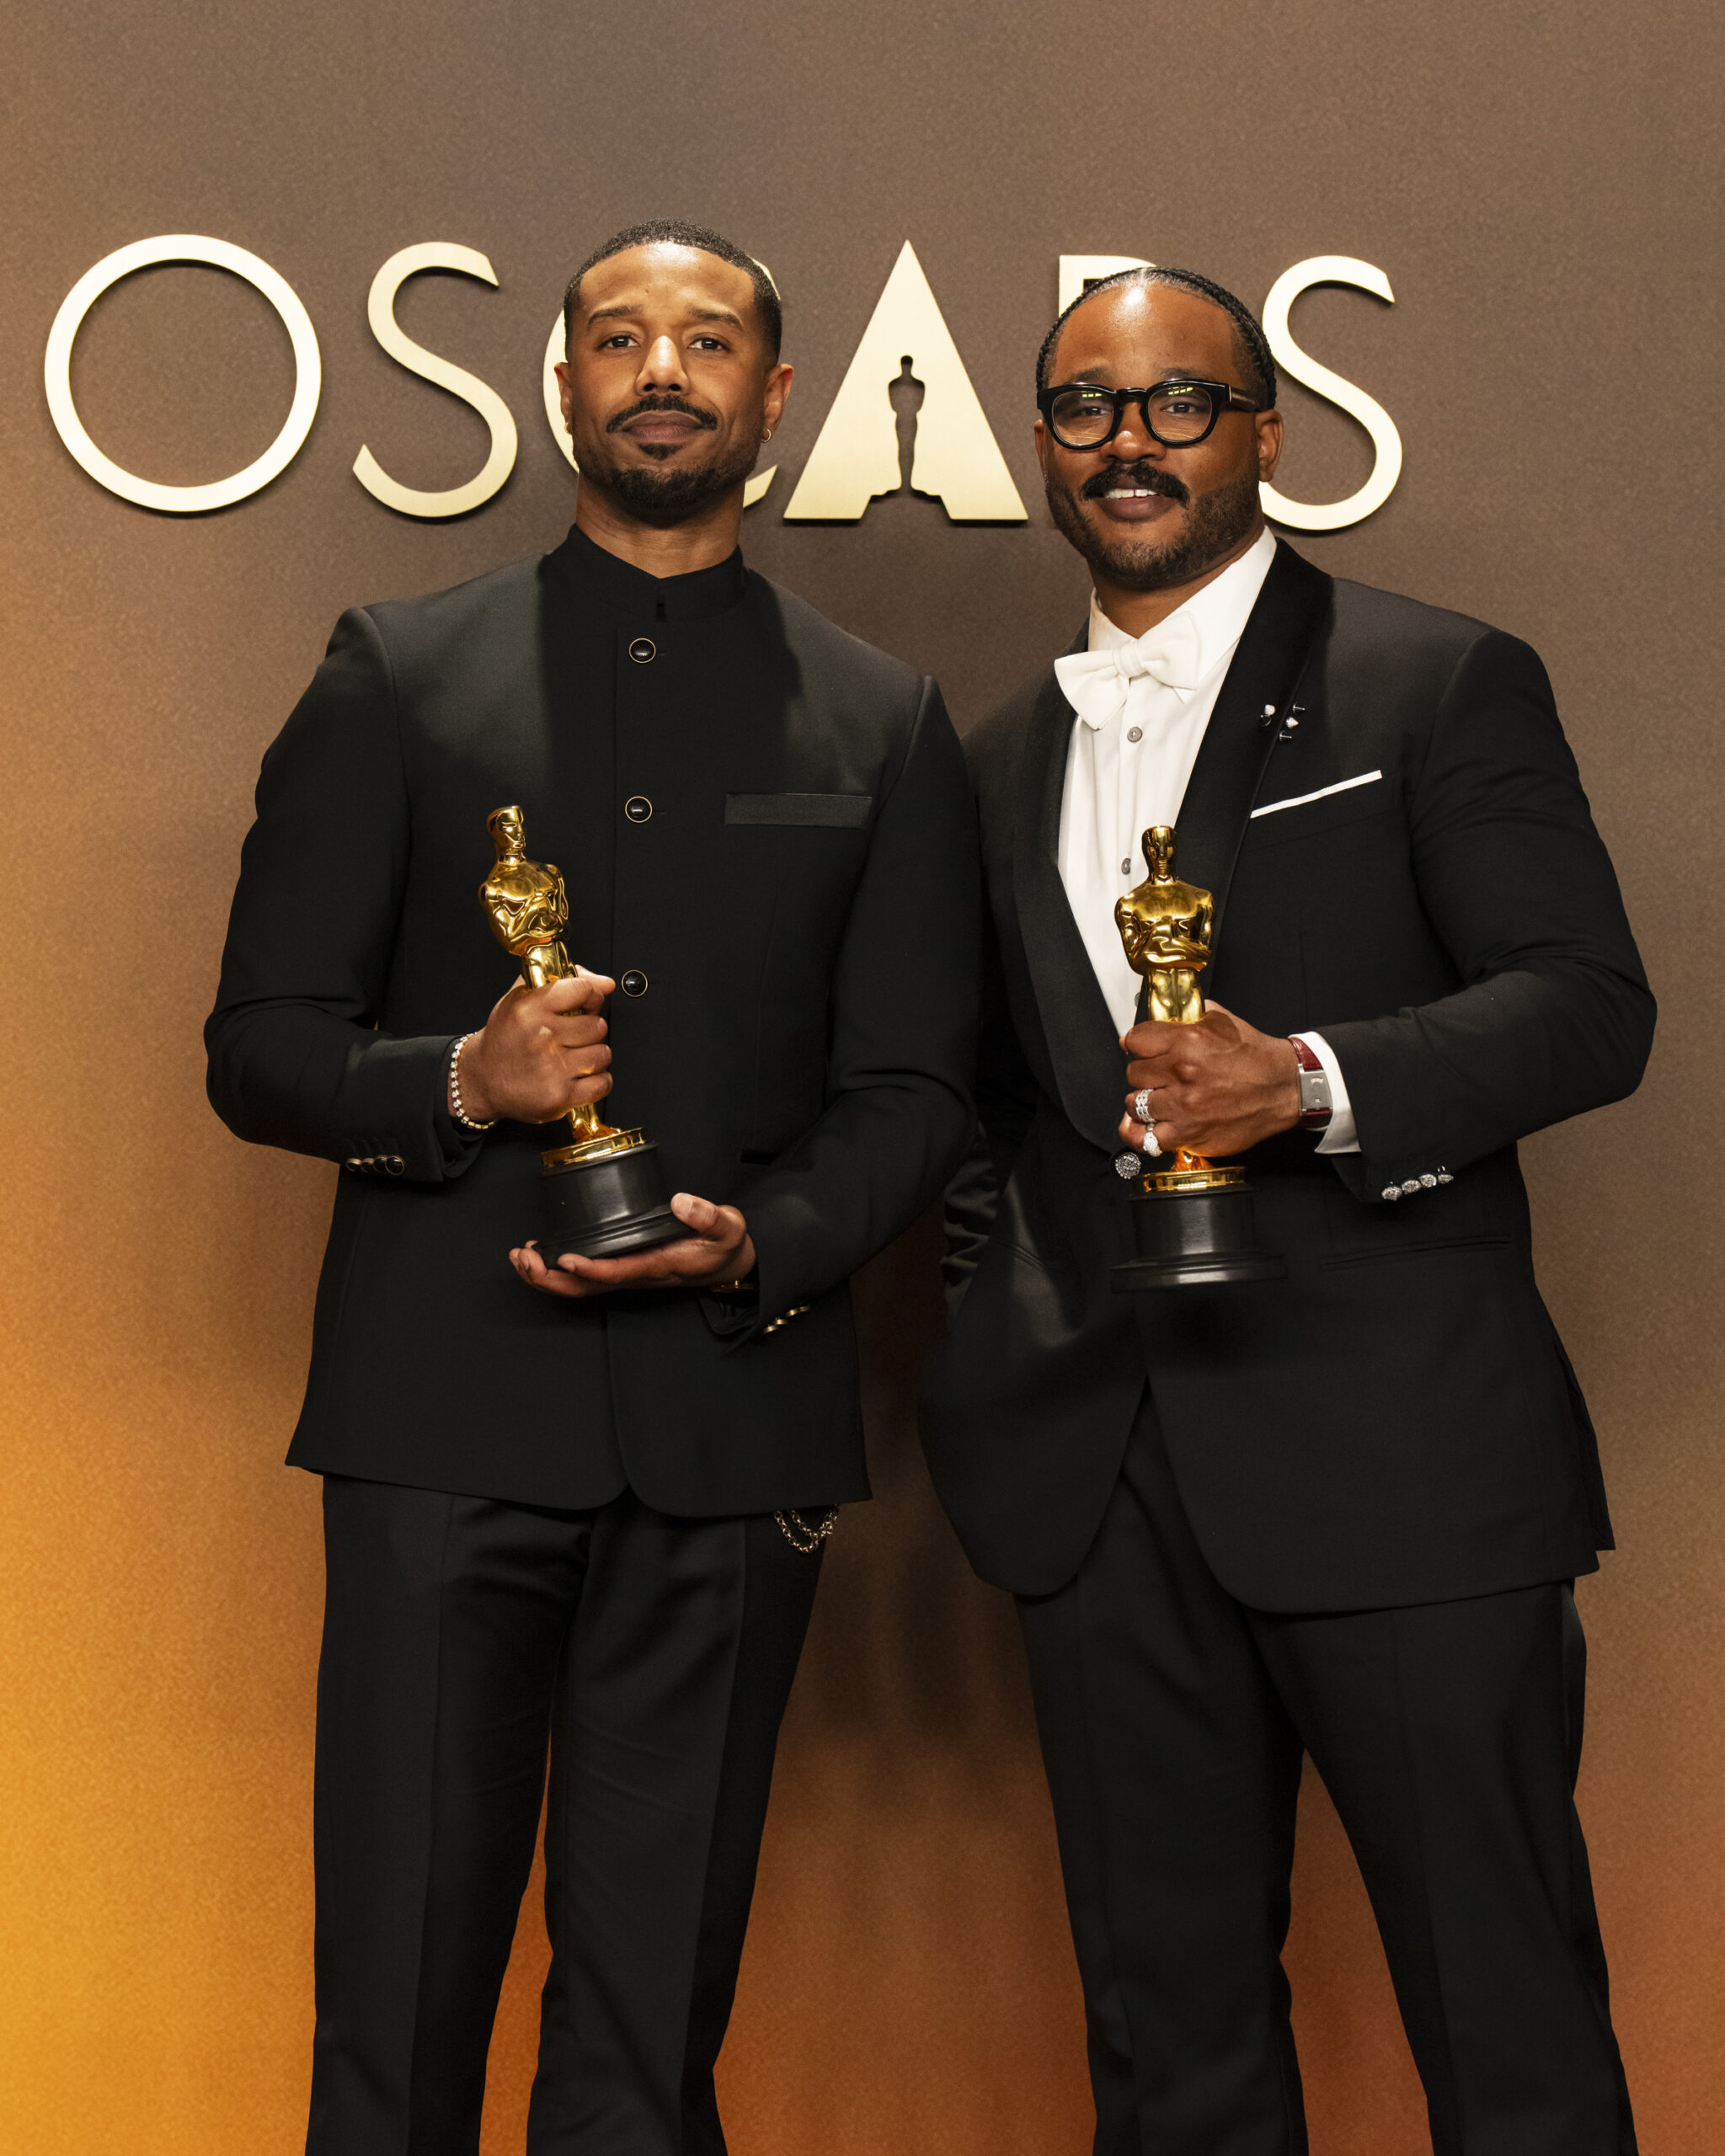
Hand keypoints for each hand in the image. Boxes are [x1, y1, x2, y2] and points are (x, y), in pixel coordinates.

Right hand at [456, 970, 613, 1124]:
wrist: (482, 1080)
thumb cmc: (504, 1038)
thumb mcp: (520, 998)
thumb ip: (560, 979)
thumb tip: (605, 983)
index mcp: (530, 1009)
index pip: (583, 990)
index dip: (591, 997)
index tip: (586, 1004)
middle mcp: (541, 1037)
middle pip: (597, 1026)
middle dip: (590, 1030)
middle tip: (572, 1037)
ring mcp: (552, 1068)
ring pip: (602, 1054)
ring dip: (594, 1057)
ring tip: (573, 1057)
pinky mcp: (560, 1095)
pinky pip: (602, 1083)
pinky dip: (596, 1082)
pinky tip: (578, 1077)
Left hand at [511, 1192, 755, 1300]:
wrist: (726, 1264)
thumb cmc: (722, 1246)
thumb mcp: (727, 1227)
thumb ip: (707, 1216)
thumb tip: (682, 1202)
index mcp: (658, 1264)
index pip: (618, 1271)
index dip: (591, 1268)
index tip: (566, 1257)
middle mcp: (636, 1275)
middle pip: (586, 1288)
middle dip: (551, 1278)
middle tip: (524, 1259)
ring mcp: (626, 1275)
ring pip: (579, 1286)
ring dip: (546, 1276)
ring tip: (520, 1257)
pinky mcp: (621, 1268)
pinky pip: (583, 1277)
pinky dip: (555, 1269)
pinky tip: (540, 1253)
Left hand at [1120, 1001, 1300, 1157]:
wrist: (1282, 1089)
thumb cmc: (1255, 1057)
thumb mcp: (1222, 1020)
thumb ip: (1189, 1015)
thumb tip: (1163, 1013)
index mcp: (1188, 1042)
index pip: (1135, 1040)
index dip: (1135, 1043)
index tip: (1139, 1048)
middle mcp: (1182, 1073)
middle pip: (1133, 1072)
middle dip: (1143, 1072)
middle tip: (1157, 1074)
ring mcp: (1183, 1107)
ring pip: (1134, 1103)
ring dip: (1143, 1101)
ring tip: (1158, 1098)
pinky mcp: (1189, 1134)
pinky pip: (1147, 1137)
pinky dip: (1144, 1132)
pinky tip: (1150, 1125)